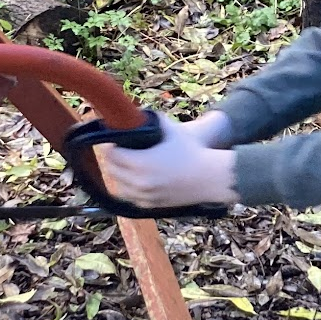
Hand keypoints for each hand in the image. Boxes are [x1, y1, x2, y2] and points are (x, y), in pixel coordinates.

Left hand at [100, 111, 239, 208]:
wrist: (210, 177)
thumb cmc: (192, 151)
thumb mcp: (172, 130)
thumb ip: (153, 120)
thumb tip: (138, 114)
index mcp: (140, 162)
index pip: (112, 154)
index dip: (111, 145)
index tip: (115, 140)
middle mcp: (139, 182)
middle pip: (112, 170)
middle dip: (113, 160)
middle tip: (118, 151)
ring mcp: (145, 196)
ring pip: (119, 187)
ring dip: (119, 176)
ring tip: (125, 166)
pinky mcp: (151, 205)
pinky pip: (131, 198)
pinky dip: (130, 190)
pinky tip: (135, 181)